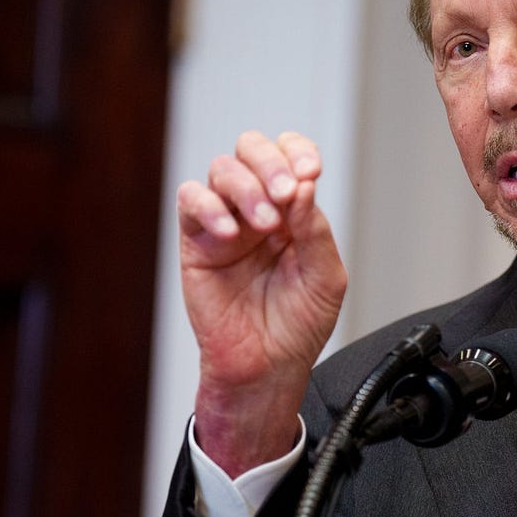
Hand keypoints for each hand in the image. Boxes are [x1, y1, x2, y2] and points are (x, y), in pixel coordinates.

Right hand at [176, 131, 346, 475]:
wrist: (267, 367)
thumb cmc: (298, 325)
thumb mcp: (326, 277)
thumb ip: (315, 230)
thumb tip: (303, 187)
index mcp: (293, 210)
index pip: (291, 156)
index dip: (298, 152)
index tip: (310, 172)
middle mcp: (258, 208)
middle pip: (252, 149)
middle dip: (271, 161)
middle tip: (286, 192)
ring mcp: (225, 221)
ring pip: (222, 169)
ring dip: (246, 188)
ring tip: (265, 224)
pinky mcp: (196, 241)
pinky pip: (190, 201)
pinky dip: (209, 207)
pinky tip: (231, 234)